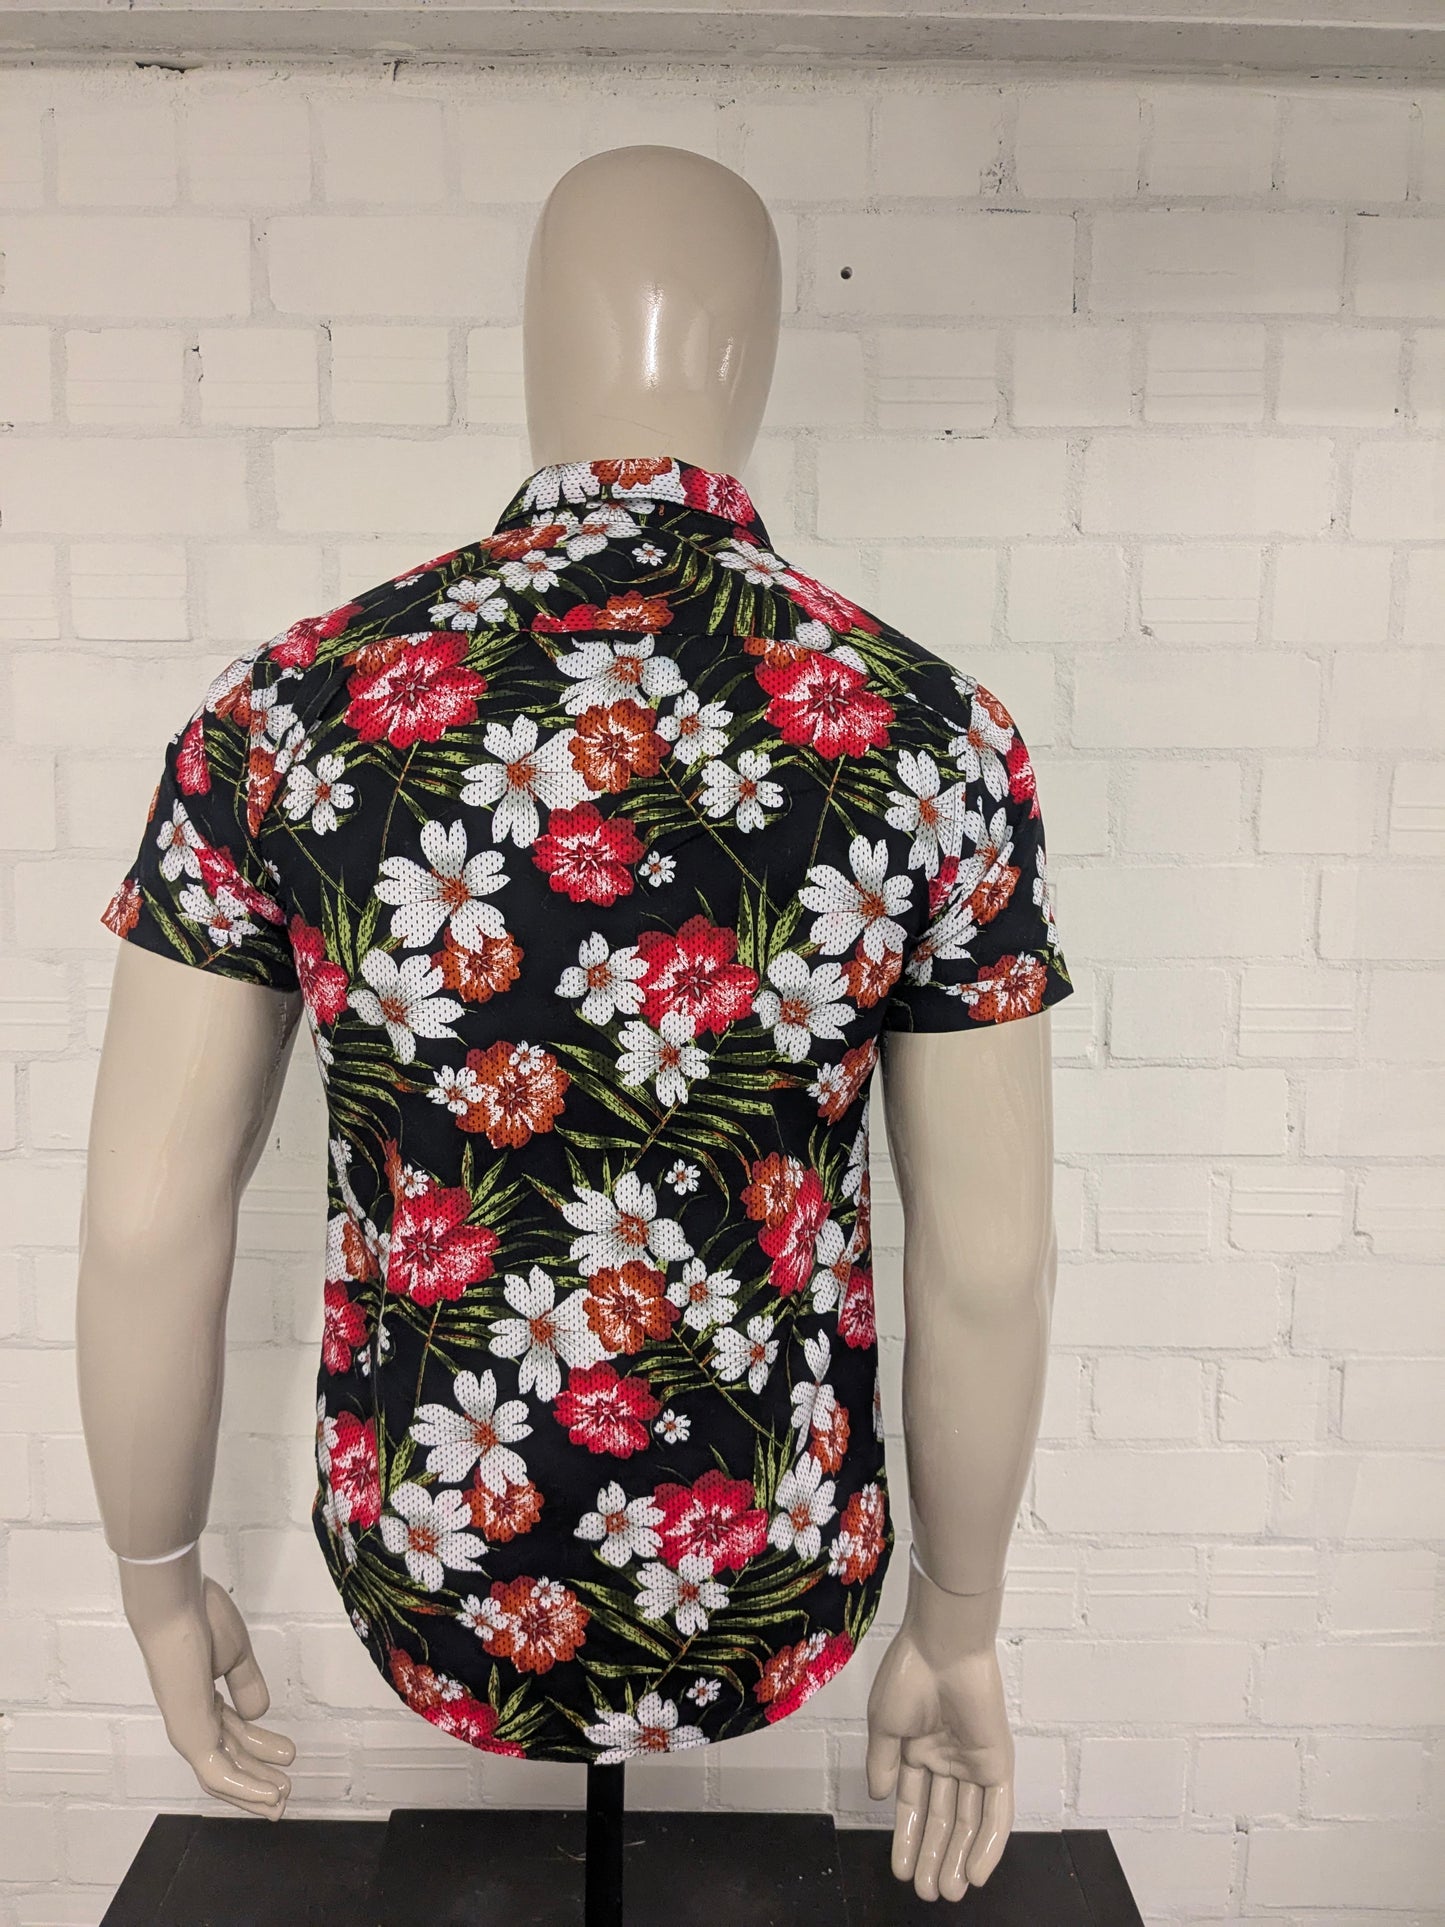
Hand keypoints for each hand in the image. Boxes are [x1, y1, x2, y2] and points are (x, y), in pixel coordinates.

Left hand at [118, 1549, 295, 1818]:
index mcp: (202, 1701)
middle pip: (229, 1760)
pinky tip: (268, 1795)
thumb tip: (258, 1714)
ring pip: (223, 1775)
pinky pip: (218, 1773)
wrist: (176, 1608)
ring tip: (283, 1798)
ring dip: (254, 1791)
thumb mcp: (235, 1655)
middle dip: (259, 1778)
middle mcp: (193, 1721)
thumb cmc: (200, 1620)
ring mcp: (189, 1730)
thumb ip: (246, 1685)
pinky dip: (244, 1789)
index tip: (287, 1756)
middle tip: (287, 1792)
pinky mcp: (189, 1736)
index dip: (260, 1751)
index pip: (231, 1737)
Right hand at [865, 1554, 1013, 1902]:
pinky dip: (988, 1844)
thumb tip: (882, 1801)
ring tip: (945, 1891)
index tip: (899, 1871)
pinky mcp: (997, 1763)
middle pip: (942, 1819)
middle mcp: (947, 1759)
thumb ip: (884, 1764)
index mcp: (917, 1747)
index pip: (913, 1804)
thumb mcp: (884, 1724)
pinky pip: (996, 1812)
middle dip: (932, 1856)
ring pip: (968, 1822)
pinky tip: (974, 1873)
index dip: (906, 1838)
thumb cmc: (908, 1677)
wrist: (942, 1648)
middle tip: (925, 1894)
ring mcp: (973, 1763)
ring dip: (957, 1858)